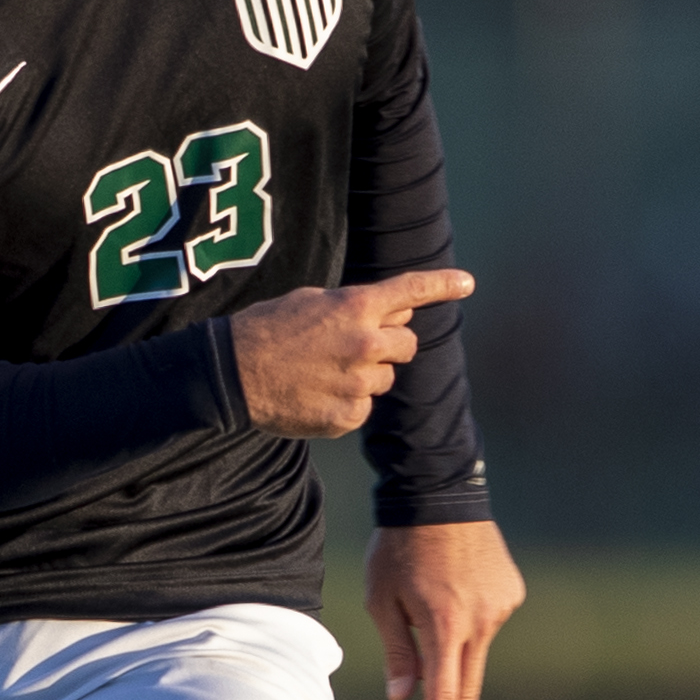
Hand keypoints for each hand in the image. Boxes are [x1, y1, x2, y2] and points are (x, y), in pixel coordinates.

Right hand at [229, 271, 476, 437]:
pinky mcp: (348, 416)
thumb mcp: (311, 301)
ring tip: (325, 372)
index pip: (411, 292)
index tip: (467, 284)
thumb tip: (394, 312)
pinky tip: (316, 394)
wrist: (233, 374)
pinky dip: (347, 402)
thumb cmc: (267, 330)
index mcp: (355, 307)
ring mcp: (358, 383)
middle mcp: (364, 344)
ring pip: (386, 380)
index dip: (443, 285)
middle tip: (356, 347)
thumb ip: (356, 305)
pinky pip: (364, 408)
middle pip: (407, 344)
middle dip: (390, 345)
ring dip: (366, 375)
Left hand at [365, 519, 525, 699]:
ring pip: (474, 652)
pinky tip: (449, 588)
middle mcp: (481, 622)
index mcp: (445, 626)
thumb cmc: (400, 547)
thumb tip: (405, 697)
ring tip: (427, 599)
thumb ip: (399, 651)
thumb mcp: (382, 599)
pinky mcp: (511, 593)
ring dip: (452, 651)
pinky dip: (465, 622)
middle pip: (468, 693)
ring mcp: (501, 608)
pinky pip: (484, 622)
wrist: (441, 493)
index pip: (442, 697)